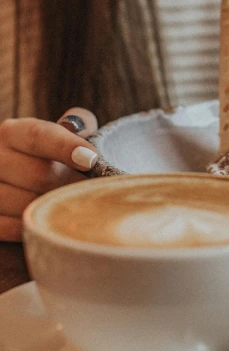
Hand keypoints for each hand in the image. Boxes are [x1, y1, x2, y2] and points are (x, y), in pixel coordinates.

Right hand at [0, 107, 98, 241]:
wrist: (17, 174)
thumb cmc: (49, 154)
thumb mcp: (61, 132)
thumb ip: (78, 124)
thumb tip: (83, 131)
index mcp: (12, 132)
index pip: (38, 136)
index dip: (66, 147)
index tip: (91, 159)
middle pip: (38, 174)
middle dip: (71, 184)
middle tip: (94, 191)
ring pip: (27, 203)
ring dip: (57, 207)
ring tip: (77, 206)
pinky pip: (13, 227)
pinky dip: (38, 226)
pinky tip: (55, 221)